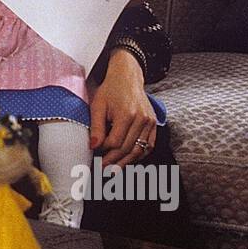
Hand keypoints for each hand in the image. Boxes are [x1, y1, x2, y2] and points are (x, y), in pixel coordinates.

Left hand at [89, 49, 156, 167]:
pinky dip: (139, 156)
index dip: (104, 151)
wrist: (128, 78)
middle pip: (128, 149)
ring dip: (126, 163)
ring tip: (114, 170)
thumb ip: (96, 127)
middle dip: (114, 161)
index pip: (115, 142)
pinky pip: (149, 146)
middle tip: (103, 170)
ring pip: (139, 150)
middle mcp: (141, 119)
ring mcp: (150, 122)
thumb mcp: (98, 105)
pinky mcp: (154, 124)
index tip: (95, 156)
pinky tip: (128, 160)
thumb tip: (93, 147)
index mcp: (127, 114)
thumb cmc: (110, 90)